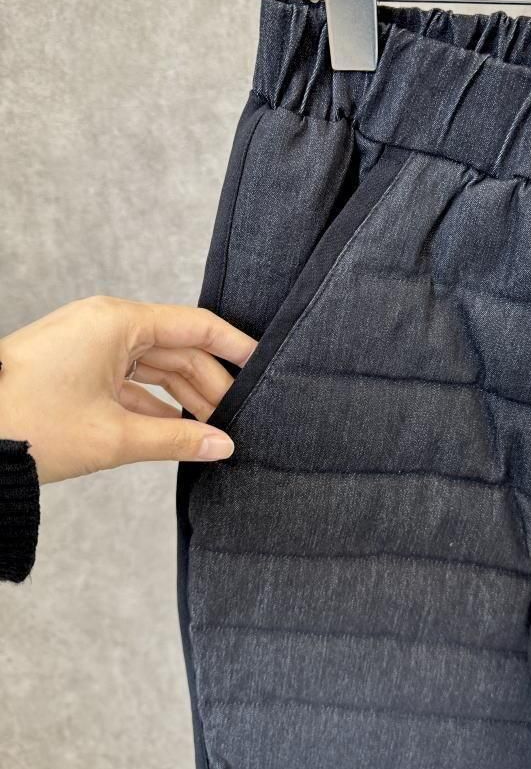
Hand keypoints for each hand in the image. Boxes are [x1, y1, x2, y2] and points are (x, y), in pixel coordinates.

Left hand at [0, 295, 256, 483]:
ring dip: (182, 397)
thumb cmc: (30, 424)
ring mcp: (89, 345)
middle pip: (176, 349)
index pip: (194, 327)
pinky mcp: (77, 367)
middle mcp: (106, 325)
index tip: (263, 364)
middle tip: (238, 419)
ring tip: (212, 429)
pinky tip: (176, 429)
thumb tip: (223, 446)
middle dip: (208, 384)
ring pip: (153, 366)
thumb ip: (177, 439)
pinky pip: (128, 379)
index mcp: (118, 322)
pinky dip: (152, 403)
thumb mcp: (113, 436)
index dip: (233, 346)